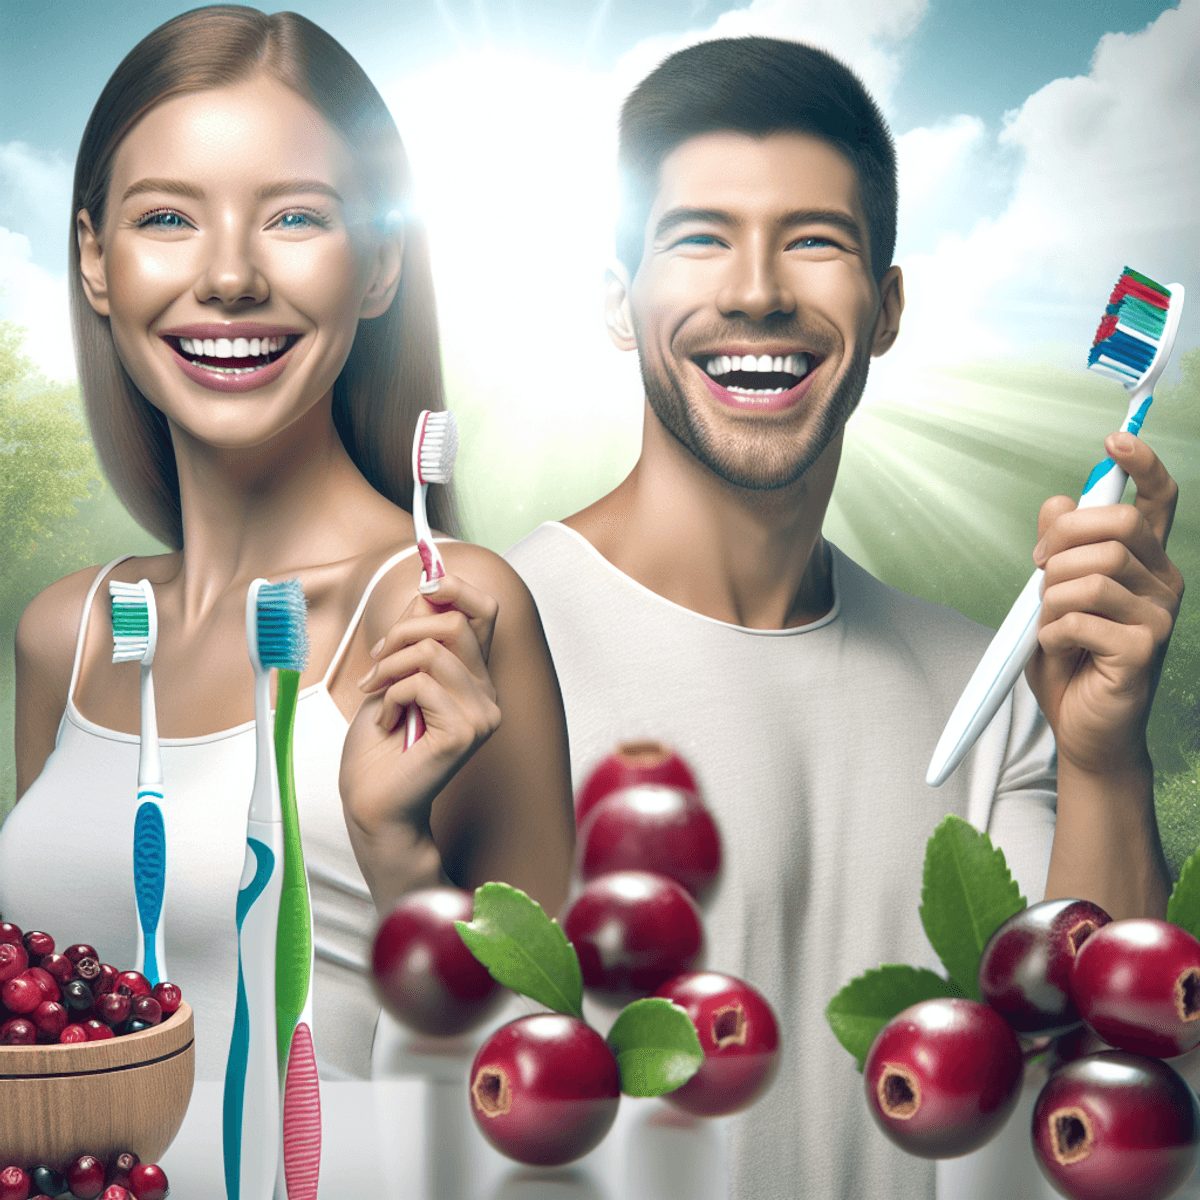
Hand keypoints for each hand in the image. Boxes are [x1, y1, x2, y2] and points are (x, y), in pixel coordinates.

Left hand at [339, 573, 501, 844]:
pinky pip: (421, 685)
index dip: (457, 587)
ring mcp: (481, 714)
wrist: (371, 803)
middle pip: (454, 623)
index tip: (425, 584)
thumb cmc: (378, 748)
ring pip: (431, 652)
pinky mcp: (466, 733)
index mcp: (473, 677)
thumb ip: (414, 635)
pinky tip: (387, 723)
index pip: (485, 611)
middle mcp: (486, 693)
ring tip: (375, 694)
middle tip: (375, 661)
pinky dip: (391, 697)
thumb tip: (428, 585)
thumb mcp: (392, 675)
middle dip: (400, 632)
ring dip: (388, 668)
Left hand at [1026, 432, 1182, 775]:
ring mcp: (1160, 616)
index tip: (1117, 439)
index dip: (1143, 465)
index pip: (1158, 501)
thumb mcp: (1051, 596)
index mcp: (1144, 563)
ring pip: (1093, 571)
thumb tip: (1057, 501)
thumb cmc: (1069, 660)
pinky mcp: (1144, 648)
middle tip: (1039, 571)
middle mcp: (1162, 583)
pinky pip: (1083, 616)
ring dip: (1052, 594)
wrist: (1082, 727)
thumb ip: (1056, 549)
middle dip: (1063, 542)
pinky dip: (1053, 629)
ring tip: (1048, 621)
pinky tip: (1057, 647)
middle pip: (1115, 527)